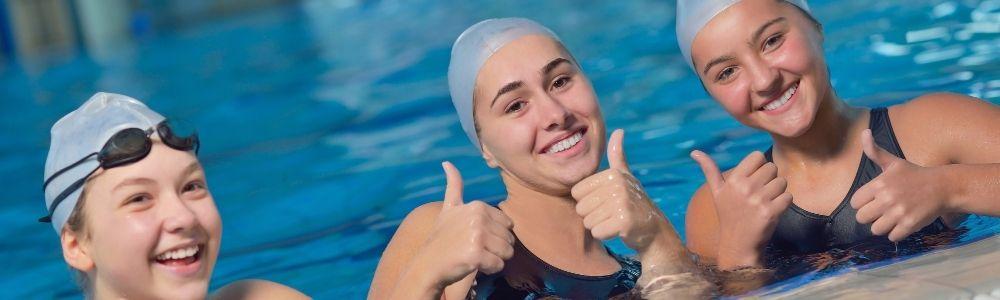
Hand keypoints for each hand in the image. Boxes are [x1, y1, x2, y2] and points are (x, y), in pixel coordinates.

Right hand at [409, 162, 514, 289]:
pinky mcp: (476, 255)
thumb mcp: (449, 207)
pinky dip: (490, 269)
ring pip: (507, 252)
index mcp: (477, 206)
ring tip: (476, 257)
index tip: (476, 237)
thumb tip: (447, 162)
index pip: (507, 224)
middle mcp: (478, 218)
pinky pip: (498, 265)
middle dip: (497, 248)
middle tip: (476, 249)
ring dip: (495, 259)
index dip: (496, 235)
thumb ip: (454, 185)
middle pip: (509, 239)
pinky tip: (475, 265)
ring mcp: (477, 236)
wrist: (428, 264)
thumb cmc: (442, 237)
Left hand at [571, 129, 666, 251]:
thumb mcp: (626, 176)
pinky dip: (605, 235)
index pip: (576, 193)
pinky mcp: (624, 222)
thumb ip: (618, 155)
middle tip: (611, 213)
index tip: (606, 201)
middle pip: (581, 208)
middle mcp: (617, 185)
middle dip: (593, 215)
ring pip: (588, 222)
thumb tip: (619, 131)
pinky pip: (597, 232)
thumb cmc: (634, 201)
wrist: (654, 228)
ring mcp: (622, 203)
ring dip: (599, 226)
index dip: (588, 201)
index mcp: (612, 174)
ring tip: (615, 220)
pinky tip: (618, 230)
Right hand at [690, 150, 791, 268]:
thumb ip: (709, 169)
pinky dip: (784, 203)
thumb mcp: (716, 192)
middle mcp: (745, 188)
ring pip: (782, 182)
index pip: (757, 156)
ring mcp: (758, 200)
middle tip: (760, 193)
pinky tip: (772, 210)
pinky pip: (788, 197)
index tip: (753, 179)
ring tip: (766, 202)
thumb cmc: (728, 214)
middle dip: (770, 179)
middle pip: (772, 167)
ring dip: (778, 191)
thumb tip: (694, 152)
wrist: (737, 244)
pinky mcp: (771, 212)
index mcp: (733, 180)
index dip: (759, 166)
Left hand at [850, 129, 947, 241]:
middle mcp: (886, 199)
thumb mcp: (893, 162)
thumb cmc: (914, 174)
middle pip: (862, 218)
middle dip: (870, 216)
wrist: (943, 187)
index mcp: (879, 184)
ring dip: (882, 226)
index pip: (855, 203)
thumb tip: (864, 132)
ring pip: (875, 230)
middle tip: (881, 211)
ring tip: (891, 218)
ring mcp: (898, 212)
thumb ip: (874, 151)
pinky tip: (902, 224)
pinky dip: (896, 234)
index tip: (872, 200)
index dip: (862, 203)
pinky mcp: (909, 224)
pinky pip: (892, 237)